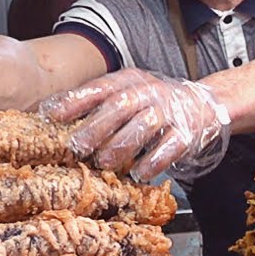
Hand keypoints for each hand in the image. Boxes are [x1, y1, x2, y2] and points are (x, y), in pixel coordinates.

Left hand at [40, 68, 230, 181]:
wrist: (202, 105)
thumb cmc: (154, 104)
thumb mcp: (126, 94)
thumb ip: (97, 103)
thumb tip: (52, 115)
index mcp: (129, 81)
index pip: (99, 88)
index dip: (75, 101)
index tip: (52, 116)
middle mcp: (149, 92)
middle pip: (121, 106)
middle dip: (96, 127)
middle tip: (77, 147)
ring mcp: (170, 112)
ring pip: (144, 126)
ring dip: (122, 145)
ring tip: (104, 162)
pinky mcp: (187, 133)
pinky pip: (170, 146)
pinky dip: (154, 161)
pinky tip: (140, 174)